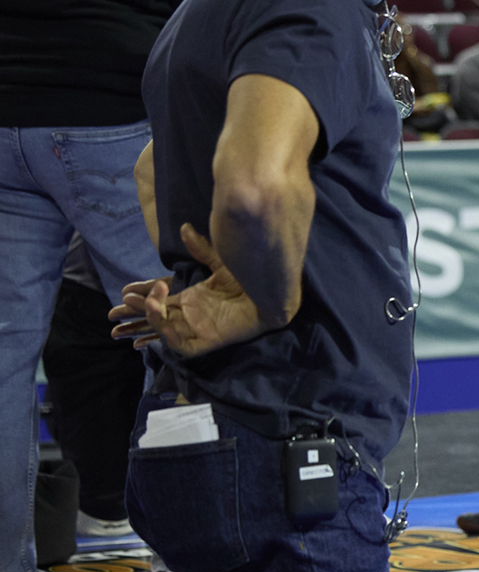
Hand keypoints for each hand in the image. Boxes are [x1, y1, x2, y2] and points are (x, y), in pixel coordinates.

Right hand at [108, 224, 274, 357]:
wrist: (272, 294)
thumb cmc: (249, 279)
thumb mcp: (220, 261)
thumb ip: (201, 248)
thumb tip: (185, 227)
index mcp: (190, 298)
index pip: (157, 300)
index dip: (141, 297)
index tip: (125, 291)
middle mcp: (189, 315)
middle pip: (153, 318)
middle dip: (132, 317)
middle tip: (112, 314)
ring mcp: (197, 329)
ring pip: (162, 331)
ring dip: (145, 324)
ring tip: (128, 318)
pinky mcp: (207, 341)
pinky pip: (181, 344)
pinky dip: (167, 336)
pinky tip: (159, 324)